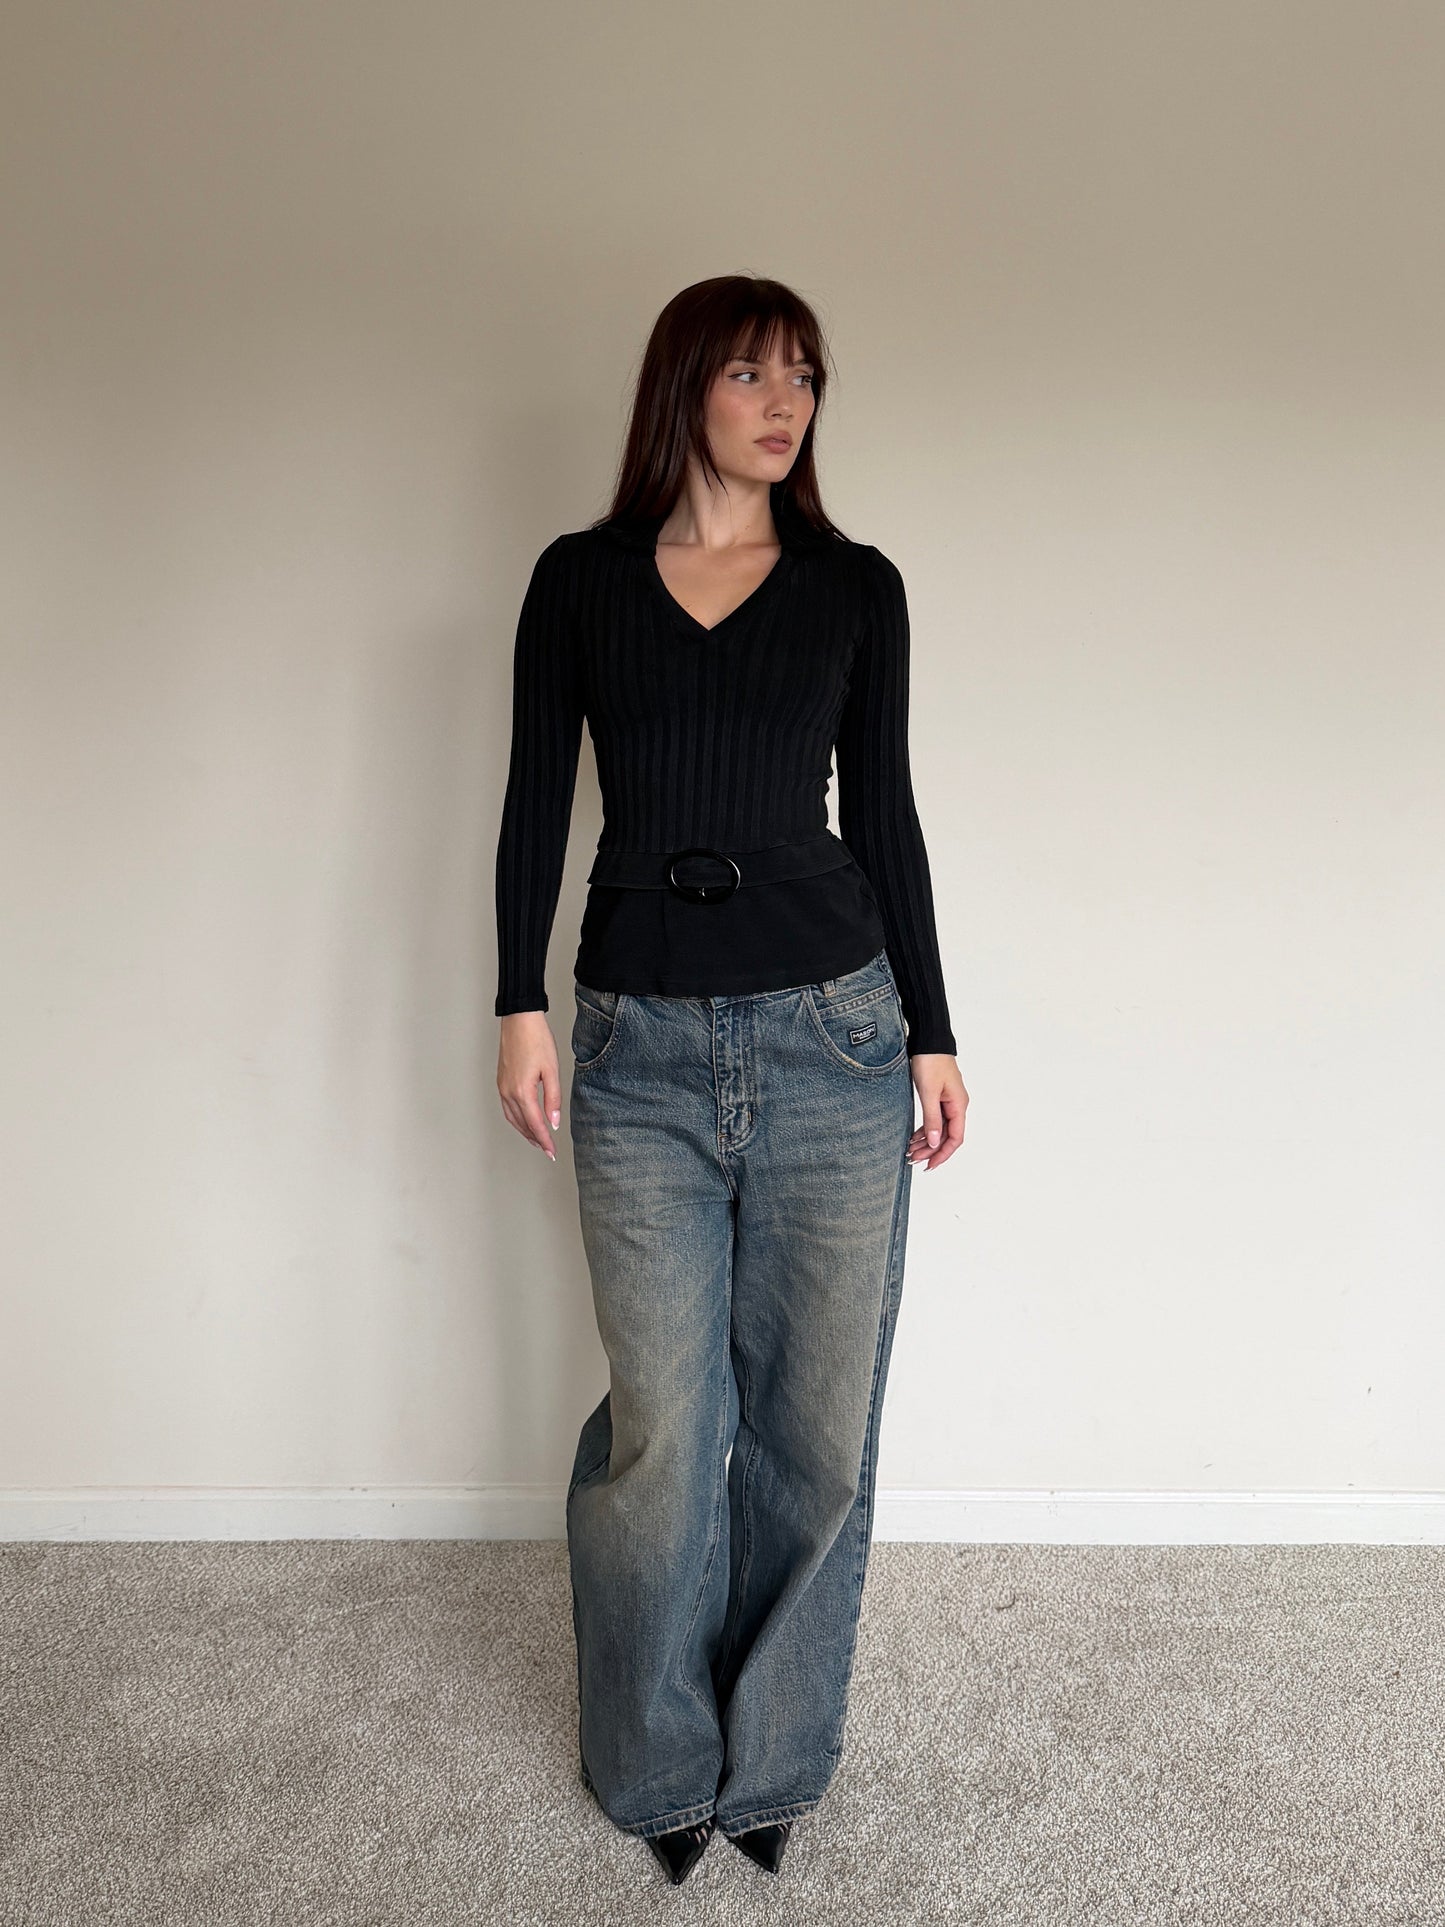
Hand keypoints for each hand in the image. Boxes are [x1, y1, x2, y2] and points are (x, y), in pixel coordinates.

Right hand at [498, 1011, 563, 1160]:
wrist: (519, 1020)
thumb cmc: (536, 1040)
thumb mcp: (552, 1070)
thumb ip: (553, 1099)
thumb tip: (553, 1122)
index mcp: (522, 1092)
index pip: (535, 1124)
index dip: (545, 1141)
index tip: (552, 1152)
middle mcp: (508, 1092)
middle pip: (522, 1124)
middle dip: (535, 1139)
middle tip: (547, 1150)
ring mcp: (502, 1087)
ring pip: (512, 1118)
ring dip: (524, 1131)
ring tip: (537, 1140)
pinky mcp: (501, 1081)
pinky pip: (507, 1108)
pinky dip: (516, 1119)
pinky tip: (524, 1120)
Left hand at [907, 1054, 966, 1170]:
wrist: (927, 1040)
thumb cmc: (930, 1061)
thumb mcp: (929, 1091)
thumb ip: (932, 1118)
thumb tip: (934, 1142)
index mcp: (958, 1105)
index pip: (955, 1138)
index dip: (943, 1154)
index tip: (930, 1165)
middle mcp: (956, 1105)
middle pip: (946, 1136)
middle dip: (930, 1150)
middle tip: (912, 1159)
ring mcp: (947, 1101)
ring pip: (939, 1129)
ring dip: (926, 1141)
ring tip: (910, 1151)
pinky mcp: (938, 1097)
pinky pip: (934, 1119)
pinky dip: (924, 1130)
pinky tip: (913, 1137)